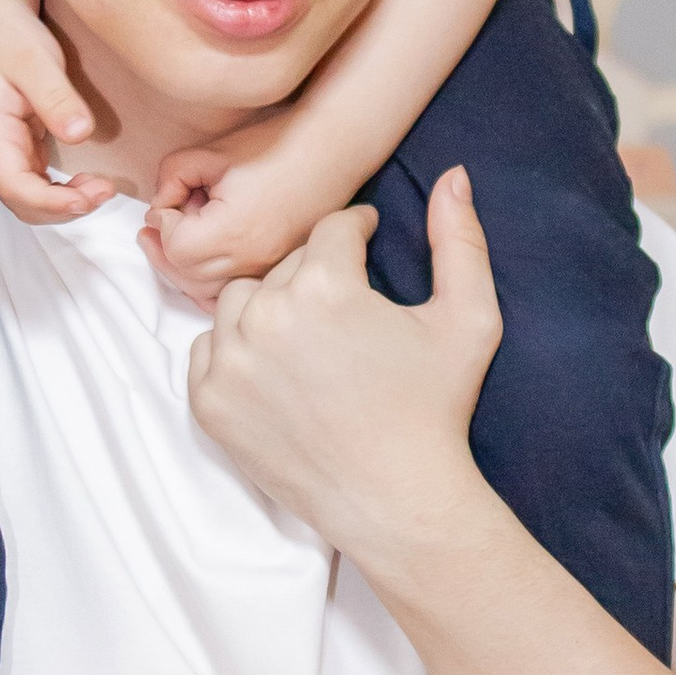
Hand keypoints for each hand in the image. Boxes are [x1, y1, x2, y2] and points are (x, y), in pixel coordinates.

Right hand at [0, 0, 114, 225]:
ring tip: (101, 188)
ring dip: (64, 204)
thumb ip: (55, 97)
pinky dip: (62, 192)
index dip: (51, 201)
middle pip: (21, 203)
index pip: (14, 186)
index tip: (89, 196)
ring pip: (29, 199)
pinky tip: (87, 181)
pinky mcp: (20, 146)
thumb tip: (79, 134)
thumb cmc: (8, 36)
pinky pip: (37, 183)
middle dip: (62, 209)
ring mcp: (5, 150)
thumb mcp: (34, 59)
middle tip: (105, 190)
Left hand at [147, 114, 355, 308]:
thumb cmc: (274, 145)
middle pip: (188, 276)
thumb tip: (158, 209)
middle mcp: (251, 259)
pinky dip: (211, 284)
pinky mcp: (277, 268)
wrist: (330, 150)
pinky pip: (234, 293)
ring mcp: (267, 269)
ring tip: (174, 240)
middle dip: (166, 248)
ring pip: (208, 292)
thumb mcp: (210, 153)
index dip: (163, 223)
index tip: (169, 201)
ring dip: (184, 269)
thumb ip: (170, 179)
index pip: (176, 248)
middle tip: (156, 224)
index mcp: (232, 231)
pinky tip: (202, 262)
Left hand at [185, 168, 501, 568]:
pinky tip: (278, 371)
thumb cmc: (435, 410)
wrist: (397, 501)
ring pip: (239, 302)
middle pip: (283, 264)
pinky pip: (207, 349)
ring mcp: (230, 362)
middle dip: (315, 275)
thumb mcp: (468, 318)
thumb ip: (460, 240)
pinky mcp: (208, 402)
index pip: (331, 229)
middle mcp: (266, 316)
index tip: (366, 244)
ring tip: (308, 336)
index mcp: (324, 285)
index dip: (356, 231)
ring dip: (269, 308)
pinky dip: (235, 352)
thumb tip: (453, 174)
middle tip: (345, 309)